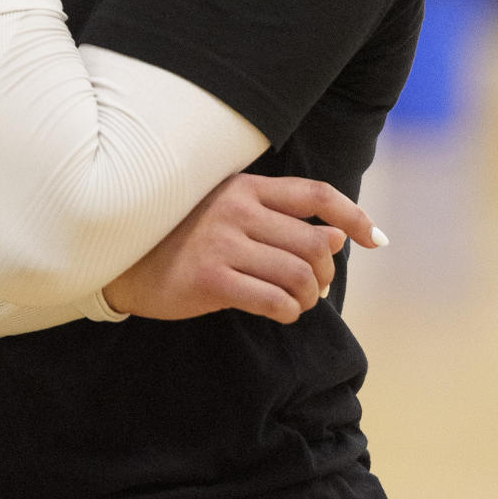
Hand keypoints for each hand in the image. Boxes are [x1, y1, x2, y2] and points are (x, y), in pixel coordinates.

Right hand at [103, 173, 386, 324]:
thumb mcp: (227, 212)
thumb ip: (278, 218)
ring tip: (295, 301)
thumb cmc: (183, 236)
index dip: (353, 216)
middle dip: (326, 272)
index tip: (374, 240)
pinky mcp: (211, 280)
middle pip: (316, 242)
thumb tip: (337, 238)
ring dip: (308, 297)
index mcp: (245, 186)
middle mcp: (237, 209)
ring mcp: (223, 243)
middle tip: (313, 286)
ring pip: (300, 275)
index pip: (316, 195)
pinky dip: (288, 311)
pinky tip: (280, 312)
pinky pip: (273, 301)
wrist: (123, 260)